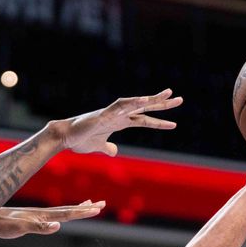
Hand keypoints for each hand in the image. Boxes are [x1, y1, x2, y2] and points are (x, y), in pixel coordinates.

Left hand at [0, 200, 105, 237]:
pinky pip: (54, 214)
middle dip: (86, 208)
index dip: (83, 212)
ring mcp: (38, 215)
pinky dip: (64, 213)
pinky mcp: (33, 218)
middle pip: (69, 210)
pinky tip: (63, 216)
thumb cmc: (3, 225)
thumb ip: (39, 227)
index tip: (98, 208)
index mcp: (43, 216)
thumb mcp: (20, 228)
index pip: (67, 214)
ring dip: (78, 208)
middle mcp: (43, 214)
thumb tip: (57, 226)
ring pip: (63, 211)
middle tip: (102, 204)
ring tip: (91, 204)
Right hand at [53, 91, 181, 155]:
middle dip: (161, 103)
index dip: (158, 123)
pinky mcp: (103, 114)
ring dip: (151, 98)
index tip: (174, 124)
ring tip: (167, 94)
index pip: (143, 120)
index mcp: (119, 122)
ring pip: (135, 103)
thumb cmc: (79, 140)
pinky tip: (143, 100)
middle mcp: (118, 115)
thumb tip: (115, 151)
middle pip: (144, 107)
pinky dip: (131, 102)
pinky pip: (119, 106)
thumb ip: (108, 148)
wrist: (65, 137)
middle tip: (180, 99)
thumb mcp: (98, 146)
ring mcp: (112, 113)